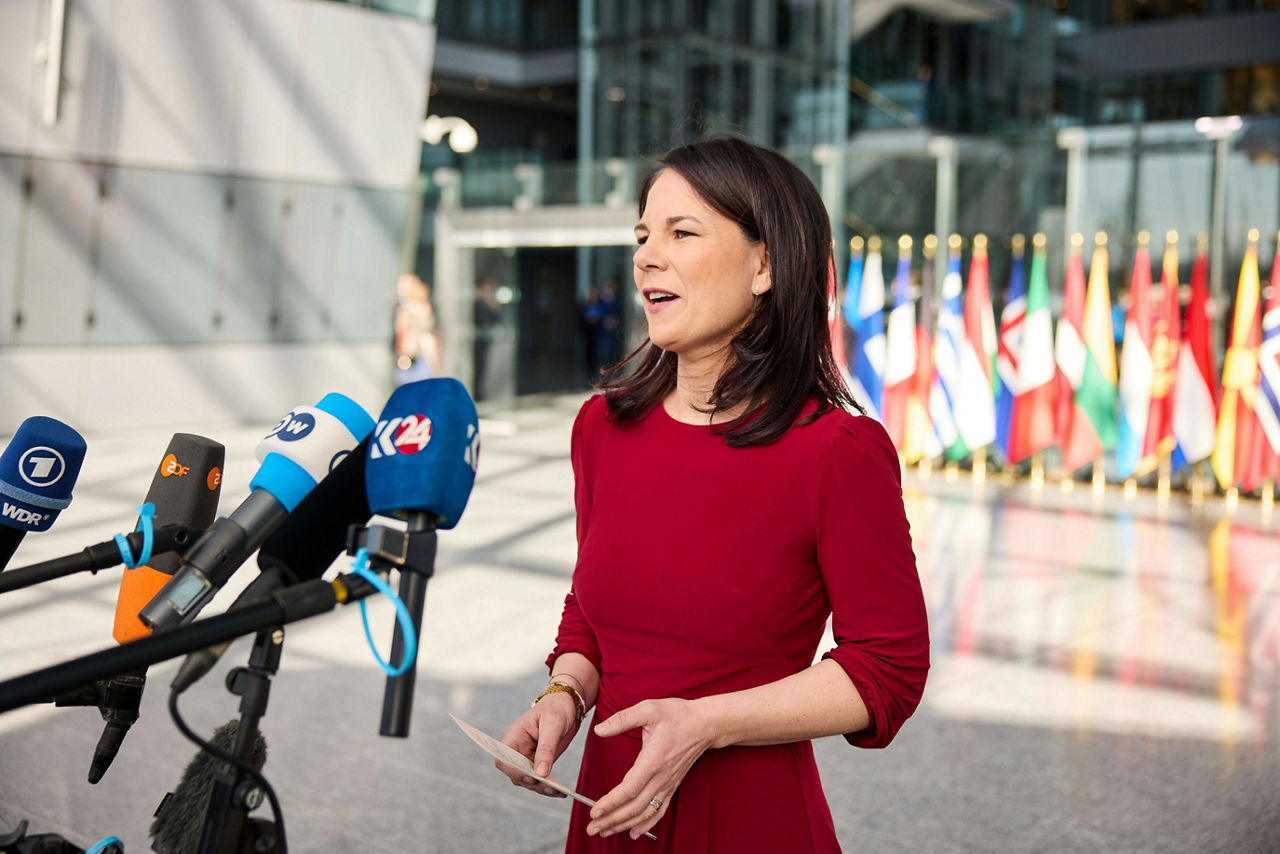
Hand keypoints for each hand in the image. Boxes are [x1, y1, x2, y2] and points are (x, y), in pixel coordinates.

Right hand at [499, 692, 577, 797]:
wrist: (567, 705)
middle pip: (516, 774)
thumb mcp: (553, 724)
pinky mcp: (537, 763)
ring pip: (527, 780)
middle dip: (532, 783)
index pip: (503, 759)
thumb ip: (546, 749)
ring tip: (560, 792)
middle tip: (552, 788)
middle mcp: (517, 749)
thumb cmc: (557, 708)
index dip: (513, 771)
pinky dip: (549, 786)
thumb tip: (541, 774)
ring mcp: (526, 757)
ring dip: (542, 788)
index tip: (531, 777)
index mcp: (514, 736)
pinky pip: (539, 779)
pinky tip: (561, 791)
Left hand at [586, 698, 714, 840]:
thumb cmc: (678, 715)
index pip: (629, 789)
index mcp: (653, 760)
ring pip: (645, 812)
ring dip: (624, 825)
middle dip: (611, 820)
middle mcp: (662, 777)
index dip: (611, 803)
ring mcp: (668, 784)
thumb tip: (599, 729)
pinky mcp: (672, 786)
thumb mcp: (649, 709)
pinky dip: (646, 824)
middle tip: (591, 828)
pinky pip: (659, 811)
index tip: (594, 811)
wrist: (705, 724)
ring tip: (605, 832)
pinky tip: (634, 832)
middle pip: (635, 807)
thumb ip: (622, 719)